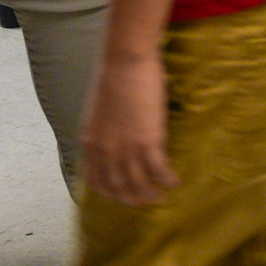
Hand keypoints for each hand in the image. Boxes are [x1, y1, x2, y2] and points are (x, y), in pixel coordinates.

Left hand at [81, 53, 175, 205]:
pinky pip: (158, 170)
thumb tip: (114, 140)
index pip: (96, 179)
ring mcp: (126, 148)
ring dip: (150, 194)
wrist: (124, 63)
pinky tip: (174, 182)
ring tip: (161, 197)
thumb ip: (103, 132)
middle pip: (118, 186)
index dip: (110, 192)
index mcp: (90, 143)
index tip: (122, 194)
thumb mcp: (98, 112)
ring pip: (138, 183)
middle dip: (132, 199)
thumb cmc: (113, 78)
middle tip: (144, 201)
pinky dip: (167, 179)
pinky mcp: (148, 141)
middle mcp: (105, 151)